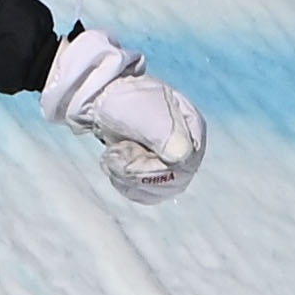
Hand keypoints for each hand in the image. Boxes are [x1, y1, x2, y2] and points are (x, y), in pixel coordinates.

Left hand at [40, 27, 206, 204]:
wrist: (102, 101)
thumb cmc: (126, 101)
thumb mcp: (145, 113)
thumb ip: (163, 134)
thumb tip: (181, 157)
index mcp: (192, 128)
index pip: (185, 164)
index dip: (156, 168)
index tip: (130, 153)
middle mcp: (186, 148)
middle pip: (171, 181)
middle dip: (137, 172)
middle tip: (117, 153)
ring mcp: (171, 161)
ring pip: (155, 190)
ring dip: (126, 176)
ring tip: (115, 153)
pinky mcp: (154, 173)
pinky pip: (143, 192)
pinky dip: (123, 182)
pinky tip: (115, 162)